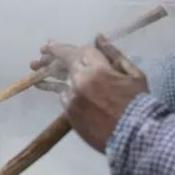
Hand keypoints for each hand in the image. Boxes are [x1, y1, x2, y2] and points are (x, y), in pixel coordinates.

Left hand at [36, 35, 148, 152]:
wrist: (136, 136)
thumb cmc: (139, 103)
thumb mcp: (134, 75)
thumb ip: (114, 55)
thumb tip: (98, 38)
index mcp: (97, 68)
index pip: (73, 51)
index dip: (60, 47)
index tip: (50, 44)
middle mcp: (80, 80)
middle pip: (61, 64)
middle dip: (49, 58)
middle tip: (39, 56)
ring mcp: (73, 97)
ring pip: (58, 81)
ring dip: (46, 74)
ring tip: (35, 71)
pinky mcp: (71, 112)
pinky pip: (62, 96)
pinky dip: (58, 90)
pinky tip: (46, 88)